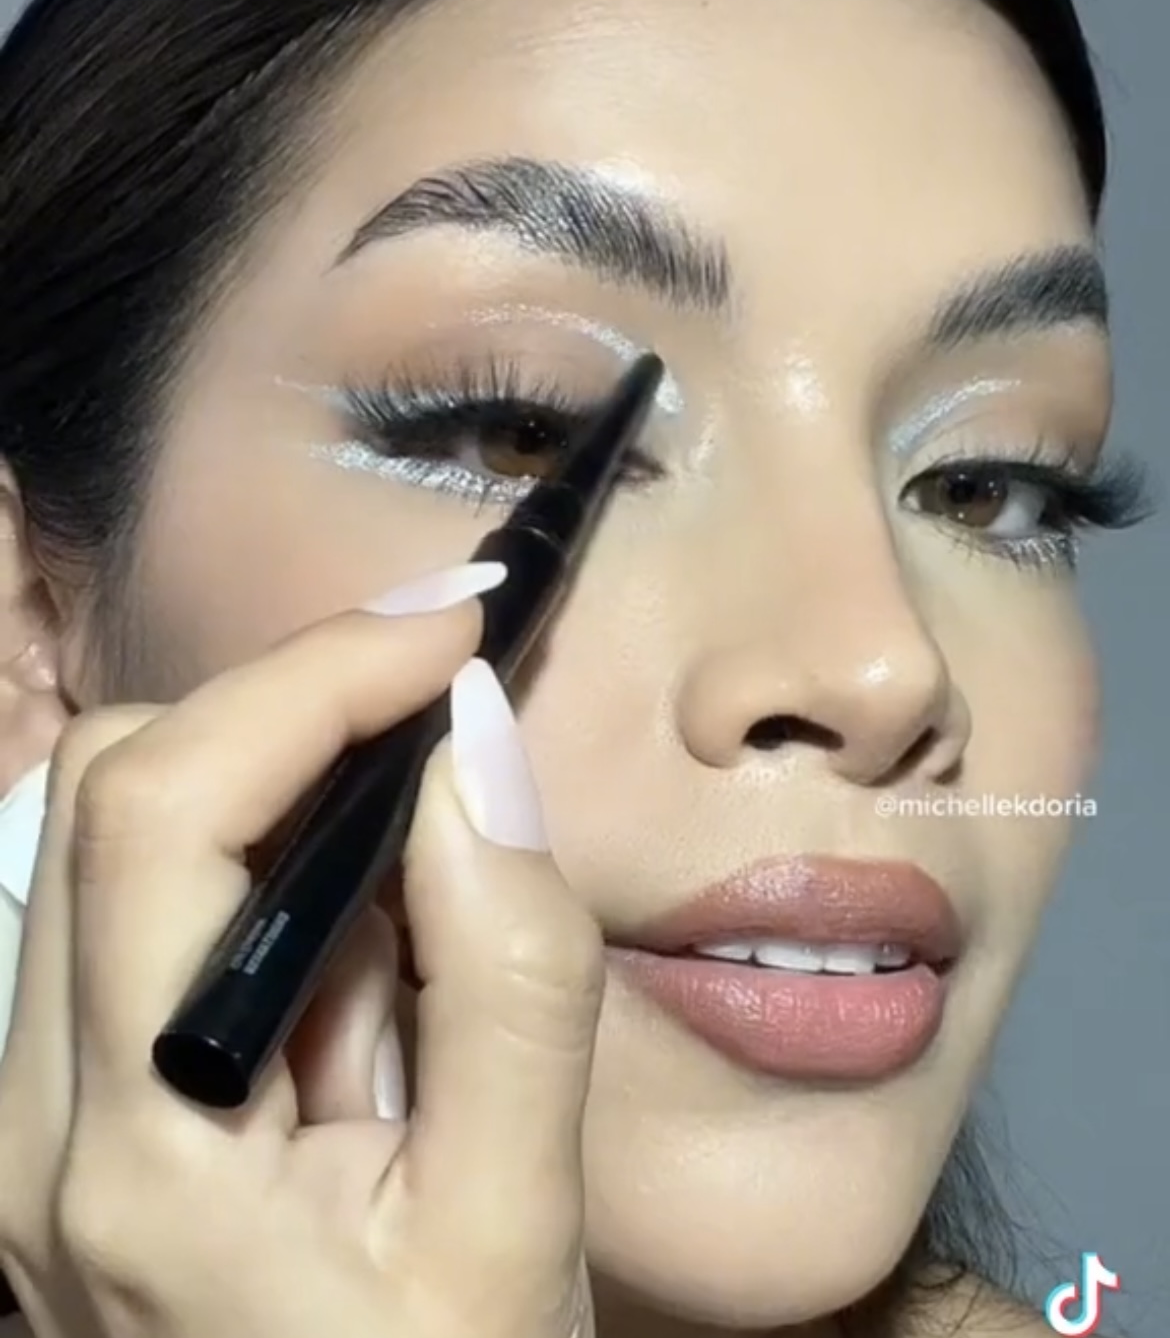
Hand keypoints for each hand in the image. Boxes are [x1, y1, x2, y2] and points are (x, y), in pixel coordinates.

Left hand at [0, 569, 601, 1337]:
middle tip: (446, 702)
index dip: (317, 677)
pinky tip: (360, 919)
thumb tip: (476, 744)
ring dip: (275, 775)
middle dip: (289, 703)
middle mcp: (29, 1119)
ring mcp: (28, 1117)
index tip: (462, 628)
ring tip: (418, 831)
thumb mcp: (516, 1224)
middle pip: (107, 790)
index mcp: (136, 1155)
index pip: (166, 813)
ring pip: (108, 830)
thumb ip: (505, 975)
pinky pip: (137, 904)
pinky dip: (259, 853)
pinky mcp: (62, 1112)